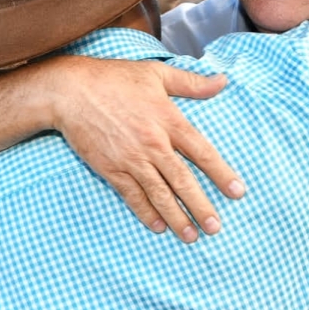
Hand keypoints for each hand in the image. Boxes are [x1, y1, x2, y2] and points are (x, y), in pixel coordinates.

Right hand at [51, 59, 243, 241]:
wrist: (70, 91)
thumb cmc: (114, 78)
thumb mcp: (156, 73)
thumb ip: (192, 82)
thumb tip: (223, 80)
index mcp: (169, 120)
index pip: (202, 152)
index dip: (222, 174)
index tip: (238, 192)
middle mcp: (153, 144)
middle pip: (183, 181)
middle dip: (201, 207)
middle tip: (215, 228)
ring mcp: (131, 159)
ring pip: (159, 194)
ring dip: (177, 218)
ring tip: (191, 236)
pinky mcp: (111, 169)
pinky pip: (132, 196)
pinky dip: (146, 213)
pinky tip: (158, 226)